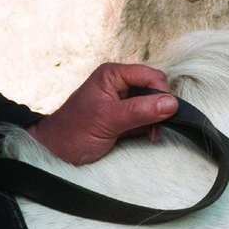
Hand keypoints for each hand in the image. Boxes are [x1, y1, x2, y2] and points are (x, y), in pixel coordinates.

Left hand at [30, 62, 177, 165]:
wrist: (56, 153)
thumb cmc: (72, 132)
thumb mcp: (108, 120)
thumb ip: (140, 110)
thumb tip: (171, 103)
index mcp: (113, 75)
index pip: (150, 76)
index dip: (160, 92)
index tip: (164, 112)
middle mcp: (120, 85)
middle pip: (155, 89)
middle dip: (159, 108)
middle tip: (156, 127)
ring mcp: (124, 102)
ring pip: (154, 106)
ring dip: (156, 120)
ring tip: (150, 134)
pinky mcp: (126, 119)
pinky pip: (148, 119)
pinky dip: (151, 128)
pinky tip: (146, 137)